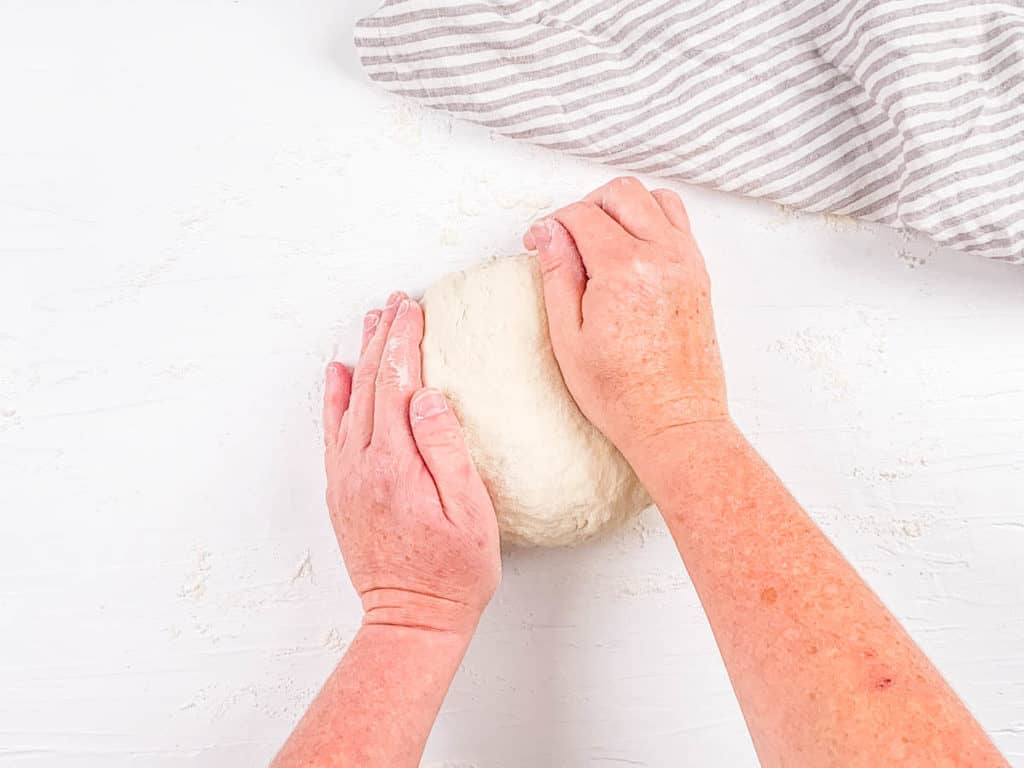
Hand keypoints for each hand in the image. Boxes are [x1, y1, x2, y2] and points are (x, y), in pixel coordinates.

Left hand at [322, 292, 499, 635]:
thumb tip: (428, 396)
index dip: (403, 342)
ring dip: (361, 359)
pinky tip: (339, 376)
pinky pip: (332, 433)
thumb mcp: (470, 514)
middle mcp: (362, 467)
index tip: (411, 308)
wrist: (410, 621)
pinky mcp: (343, 492)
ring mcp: (347, 479)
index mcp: (396, 466)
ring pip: (348, 404)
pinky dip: (335, 399)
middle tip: (393, 303)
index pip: (396, 385)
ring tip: (370, 324)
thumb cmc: (453, 573)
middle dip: (383, 338)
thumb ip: (447, 451)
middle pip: (370, 386)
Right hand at [524, 177, 727, 462]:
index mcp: (623, 271)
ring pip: (656, 199)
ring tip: (600, 241)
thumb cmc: (621, 394)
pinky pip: (678, 224)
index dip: (553, 223)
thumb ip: (558, 276)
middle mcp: (662, 257)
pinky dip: (652, 221)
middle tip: (567, 238)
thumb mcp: (569, 338)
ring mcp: (687, 264)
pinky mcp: (699, 276)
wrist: (674, 423)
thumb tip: (548, 233)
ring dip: (624, 208)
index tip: (539, 243)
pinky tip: (630, 252)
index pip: (583, 215)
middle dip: (587, 205)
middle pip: (622, 193)